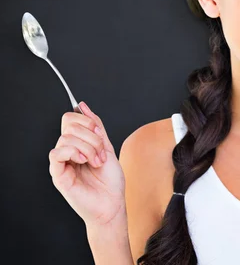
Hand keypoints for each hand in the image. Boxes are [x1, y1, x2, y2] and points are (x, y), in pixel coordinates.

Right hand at [49, 101, 125, 227]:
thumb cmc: (110, 181)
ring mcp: (62, 162)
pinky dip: (74, 153)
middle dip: (91, 136)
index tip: (100, 134)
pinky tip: (84, 162)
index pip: (71, 119)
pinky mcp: (58, 174)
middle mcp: (68, 151)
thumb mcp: (107, 147)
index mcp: (78, 144)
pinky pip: (56, 153)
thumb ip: (96, 126)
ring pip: (66, 138)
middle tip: (101, 153)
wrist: (112, 203)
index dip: (87, 121)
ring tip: (96, 162)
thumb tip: (82, 106)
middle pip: (69, 125)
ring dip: (88, 147)